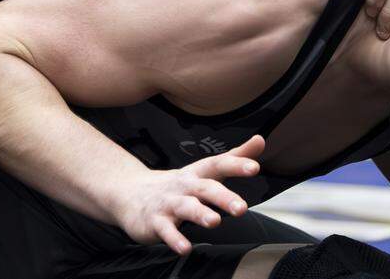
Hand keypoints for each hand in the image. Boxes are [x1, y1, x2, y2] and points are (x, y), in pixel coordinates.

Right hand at [114, 135, 263, 254]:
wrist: (129, 194)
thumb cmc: (176, 184)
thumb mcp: (204, 170)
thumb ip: (234, 157)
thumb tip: (260, 140)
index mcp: (197, 174)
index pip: (218, 165)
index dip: (236, 164)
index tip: (255, 167)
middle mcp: (184, 186)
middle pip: (205, 188)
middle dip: (223, 197)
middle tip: (241, 208)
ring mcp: (168, 203)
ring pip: (185, 207)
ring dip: (200, 214)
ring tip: (214, 222)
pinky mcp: (155, 222)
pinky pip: (165, 230)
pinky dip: (175, 239)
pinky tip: (185, 248)